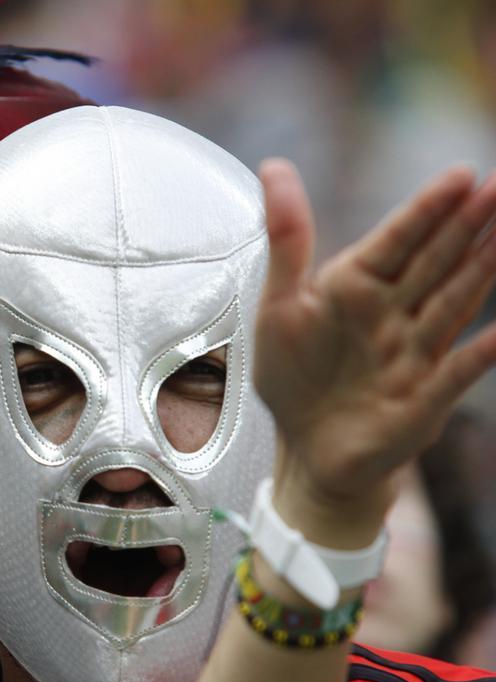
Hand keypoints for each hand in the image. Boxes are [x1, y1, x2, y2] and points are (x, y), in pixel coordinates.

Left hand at [253, 160, 495, 546]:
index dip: (428, 209)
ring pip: (456, 302)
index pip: (398, 239)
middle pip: (438, 261)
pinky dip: (484, 353)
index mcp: (356, 285)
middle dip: (471, 225)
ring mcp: (415, 351)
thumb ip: (286, 238)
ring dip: (485, 270)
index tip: (462, 175)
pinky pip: (458, 370)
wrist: (307, 448)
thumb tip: (274, 165)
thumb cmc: (294, 374)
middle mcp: (394, 312)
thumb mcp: (279, 303)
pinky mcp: (425, 395)